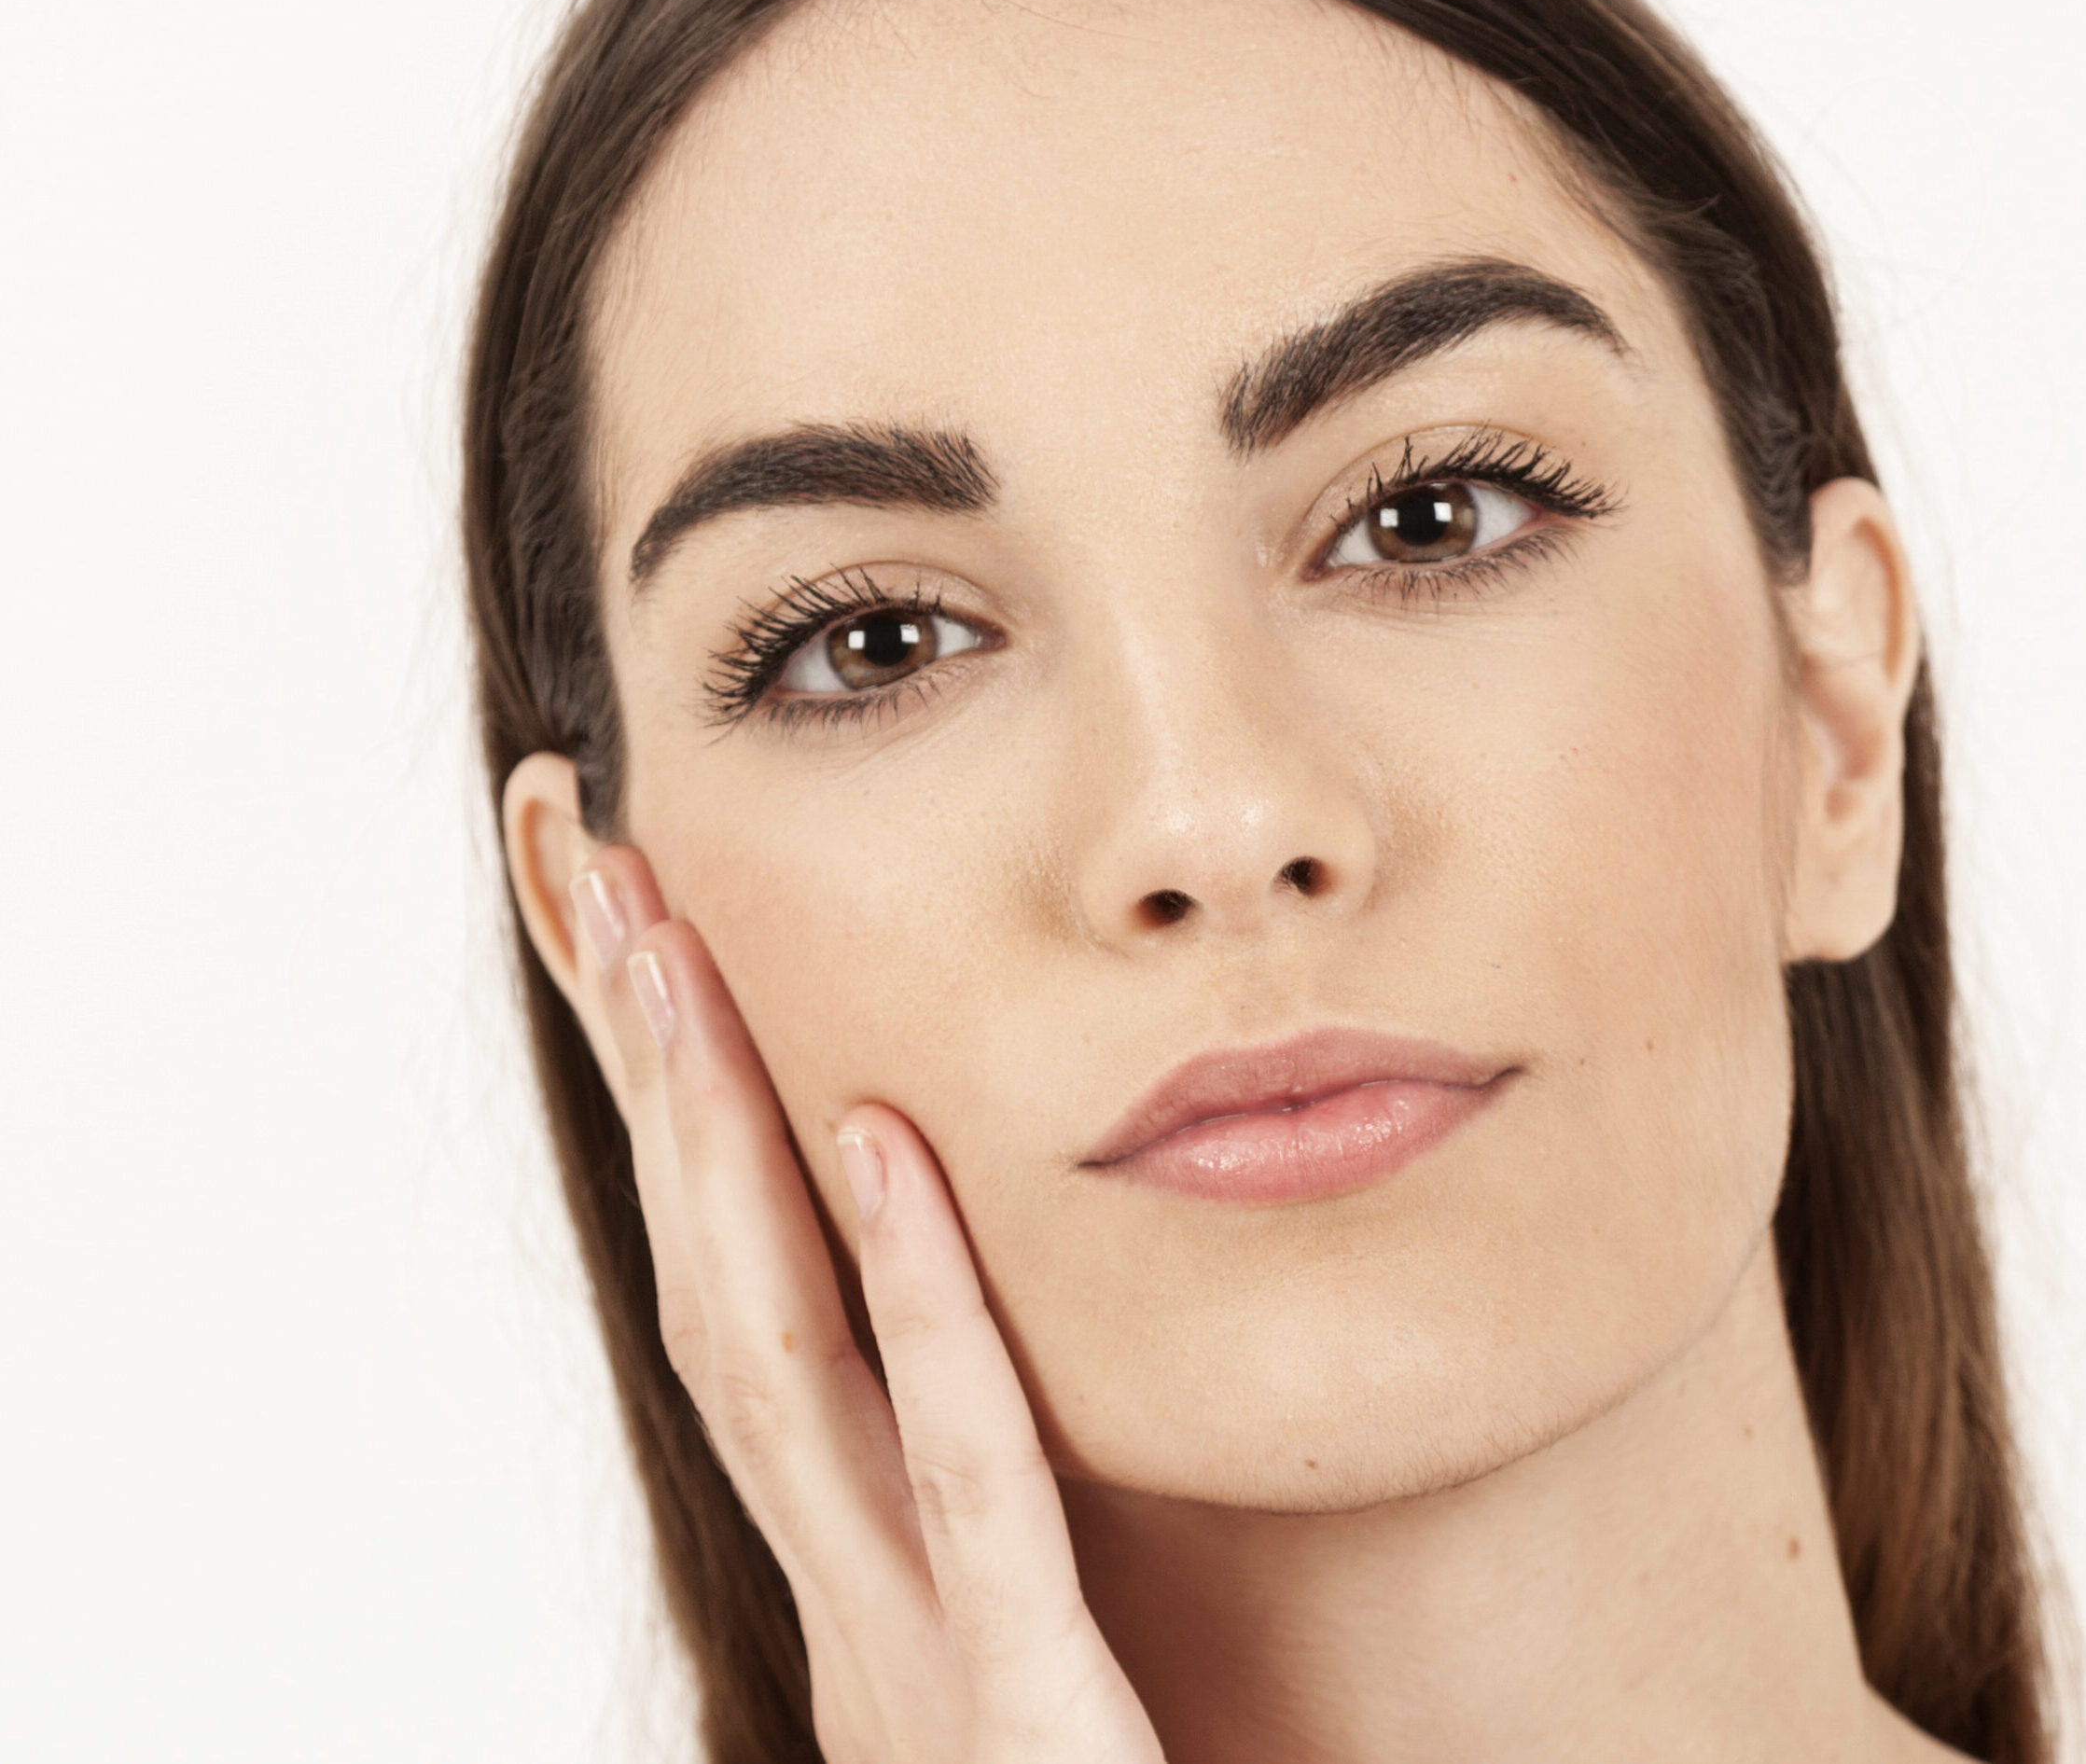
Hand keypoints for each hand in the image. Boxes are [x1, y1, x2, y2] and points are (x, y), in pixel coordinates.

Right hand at [569, 847, 1166, 1762]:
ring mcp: (915, 1650)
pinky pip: (968, 1477)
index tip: (634, 919)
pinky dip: (929, 1307)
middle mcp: (854, 1595)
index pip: (748, 1302)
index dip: (676, 1116)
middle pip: (711, 1287)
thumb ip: (1024, 1525)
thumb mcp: (1064, 1664)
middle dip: (640, 1069)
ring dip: (720, 1145)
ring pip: (781, 1359)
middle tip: (579, 848)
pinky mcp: (1024, 1703)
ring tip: (675, 945)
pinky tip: (895, 1151)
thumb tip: (1011, 1356)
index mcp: (873, 1575)